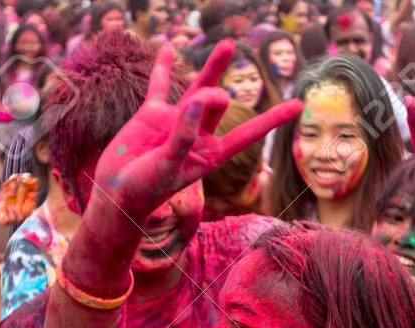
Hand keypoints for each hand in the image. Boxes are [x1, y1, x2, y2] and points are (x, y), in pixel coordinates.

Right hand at [93, 40, 302, 218]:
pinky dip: (163, 68)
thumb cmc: (147, 189)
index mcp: (211, 154)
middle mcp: (197, 135)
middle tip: (222, 62)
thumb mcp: (170, 164)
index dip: (273, 119)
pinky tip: (168, 48)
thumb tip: (199, 99)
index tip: (298, 105)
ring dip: (213, 67)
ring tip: (228, 45)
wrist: (116, 194)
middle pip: (220, 102)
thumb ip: (185, 134)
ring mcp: (175, 122)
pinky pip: (160, 86)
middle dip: (220, 88)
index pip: (249, 132)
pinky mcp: (152, 114)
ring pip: (198, 88)